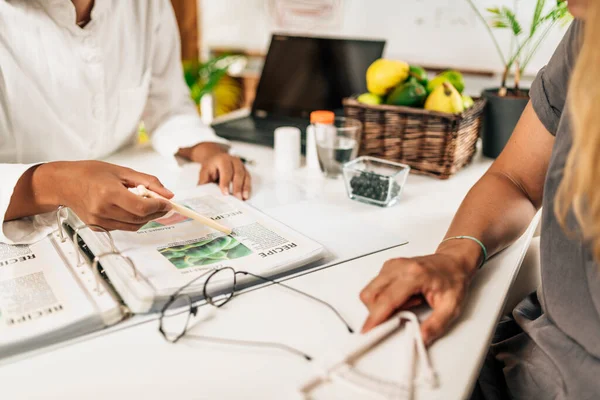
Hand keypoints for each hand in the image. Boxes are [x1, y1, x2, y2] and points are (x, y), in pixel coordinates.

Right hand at [37, 161, 173, 230]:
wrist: (64, 184)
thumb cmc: (90, 173)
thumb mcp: (121, 171)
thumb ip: (148, 182)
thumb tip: (168, 194)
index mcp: (108, 193)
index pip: (141, 207)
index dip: (158, 206)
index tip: (167, 202)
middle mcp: (102, 210)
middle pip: (140, 218)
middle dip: (156, 212)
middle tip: (162, 203)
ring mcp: (99, 221)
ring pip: (133, 226)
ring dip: (145, 217)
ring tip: (146, 204)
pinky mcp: (97, 228)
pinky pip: (123, 227)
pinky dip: (132, 220)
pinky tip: (129, 208)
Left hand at [182, 142, 250, 199]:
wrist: (217, 159)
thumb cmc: (211, 167)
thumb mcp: (204, 172)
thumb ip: (204, 182)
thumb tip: (203, 194)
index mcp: (222, 159)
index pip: (226, 171)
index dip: (226, 182)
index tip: (225, 193)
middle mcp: (234, 160)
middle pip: (238, 173)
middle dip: (237, 186)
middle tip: (237, 198)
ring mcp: (241, 165)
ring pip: (245, 176)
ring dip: (245, 188)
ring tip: (243, 198)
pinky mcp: (245, 171)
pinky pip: (248, 179)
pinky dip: (248, 188)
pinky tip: (246, 196)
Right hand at [359, 241, 479, 345]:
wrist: (453, 262)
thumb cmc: (453, 279)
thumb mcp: (452, 306)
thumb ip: (436, 325)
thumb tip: (421, 337)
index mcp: (414, 275)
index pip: (387, 299)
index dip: (375, 317)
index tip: (368, 330)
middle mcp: (399, 267)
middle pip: (371, 295)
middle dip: (378, 312)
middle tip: (400, 316)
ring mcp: (392, 265)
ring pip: (370, 291)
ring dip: (382, 305)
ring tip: (406, 304)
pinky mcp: (388, 267)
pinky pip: (375, 286)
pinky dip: (384, 297)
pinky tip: (403, 297)